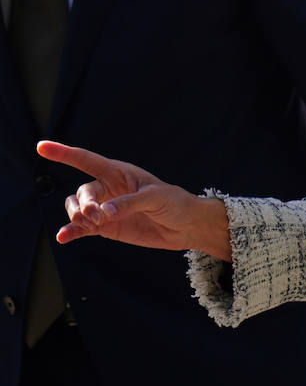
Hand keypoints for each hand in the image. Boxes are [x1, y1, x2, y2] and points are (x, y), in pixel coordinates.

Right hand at [36, 141, 231, 260]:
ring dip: (77, 217)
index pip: (86, 160)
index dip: (63, 153)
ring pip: (77, 208)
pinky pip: (82, 229)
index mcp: (120, 172)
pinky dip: (71, 232)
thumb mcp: (155, 198)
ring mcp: (105, 208)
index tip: (41, 147)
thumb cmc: (174, 202)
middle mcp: (109, 188)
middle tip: (97, 217)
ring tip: (91, 225)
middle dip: (83, 204)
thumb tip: (103, 212)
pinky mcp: (107, 227)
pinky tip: (63, 238)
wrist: (183, 226)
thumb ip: (129, 203)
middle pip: (81, 191)